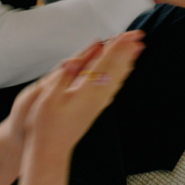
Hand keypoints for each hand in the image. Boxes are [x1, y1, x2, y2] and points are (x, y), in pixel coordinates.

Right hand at [22, 32, 144, 160]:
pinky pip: (113, 87)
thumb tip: (75, 59)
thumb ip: (63, 76)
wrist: (50, 149)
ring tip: (135, 50)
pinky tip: (123, 72)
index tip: (125, 35)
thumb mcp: (47, 97)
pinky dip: (121, 75)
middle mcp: (97, 97)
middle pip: (116, 68)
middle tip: (138, 36)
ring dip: (126, 61)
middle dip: (126, 51)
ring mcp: (98, 104)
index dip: (115, 47)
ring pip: (117, 78)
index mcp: (85, 91)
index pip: (104, 63)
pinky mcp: (96, 108)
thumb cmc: (45, 125)